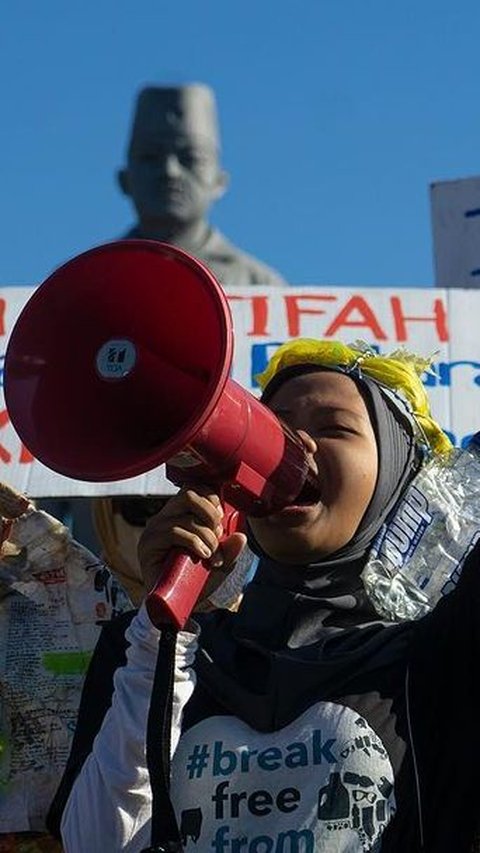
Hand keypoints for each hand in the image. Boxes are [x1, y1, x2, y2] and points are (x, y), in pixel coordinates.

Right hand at [137, 486, 246, 609]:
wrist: (176, 607)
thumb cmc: (195, 582)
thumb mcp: (219, 564)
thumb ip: (230, 550)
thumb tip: (241, 537)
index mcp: (178, 515)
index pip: (193, 489)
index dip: (211, 498)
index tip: (221, 518)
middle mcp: (164, 518)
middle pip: (188, 494)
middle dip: (210, 513)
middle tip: (218, 534)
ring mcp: (154, 530)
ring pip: (184, 516)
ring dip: (205, 534)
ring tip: (211, 553)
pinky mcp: (148, 544)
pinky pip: (173, 532)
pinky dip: (193, 541)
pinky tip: (202, 554)